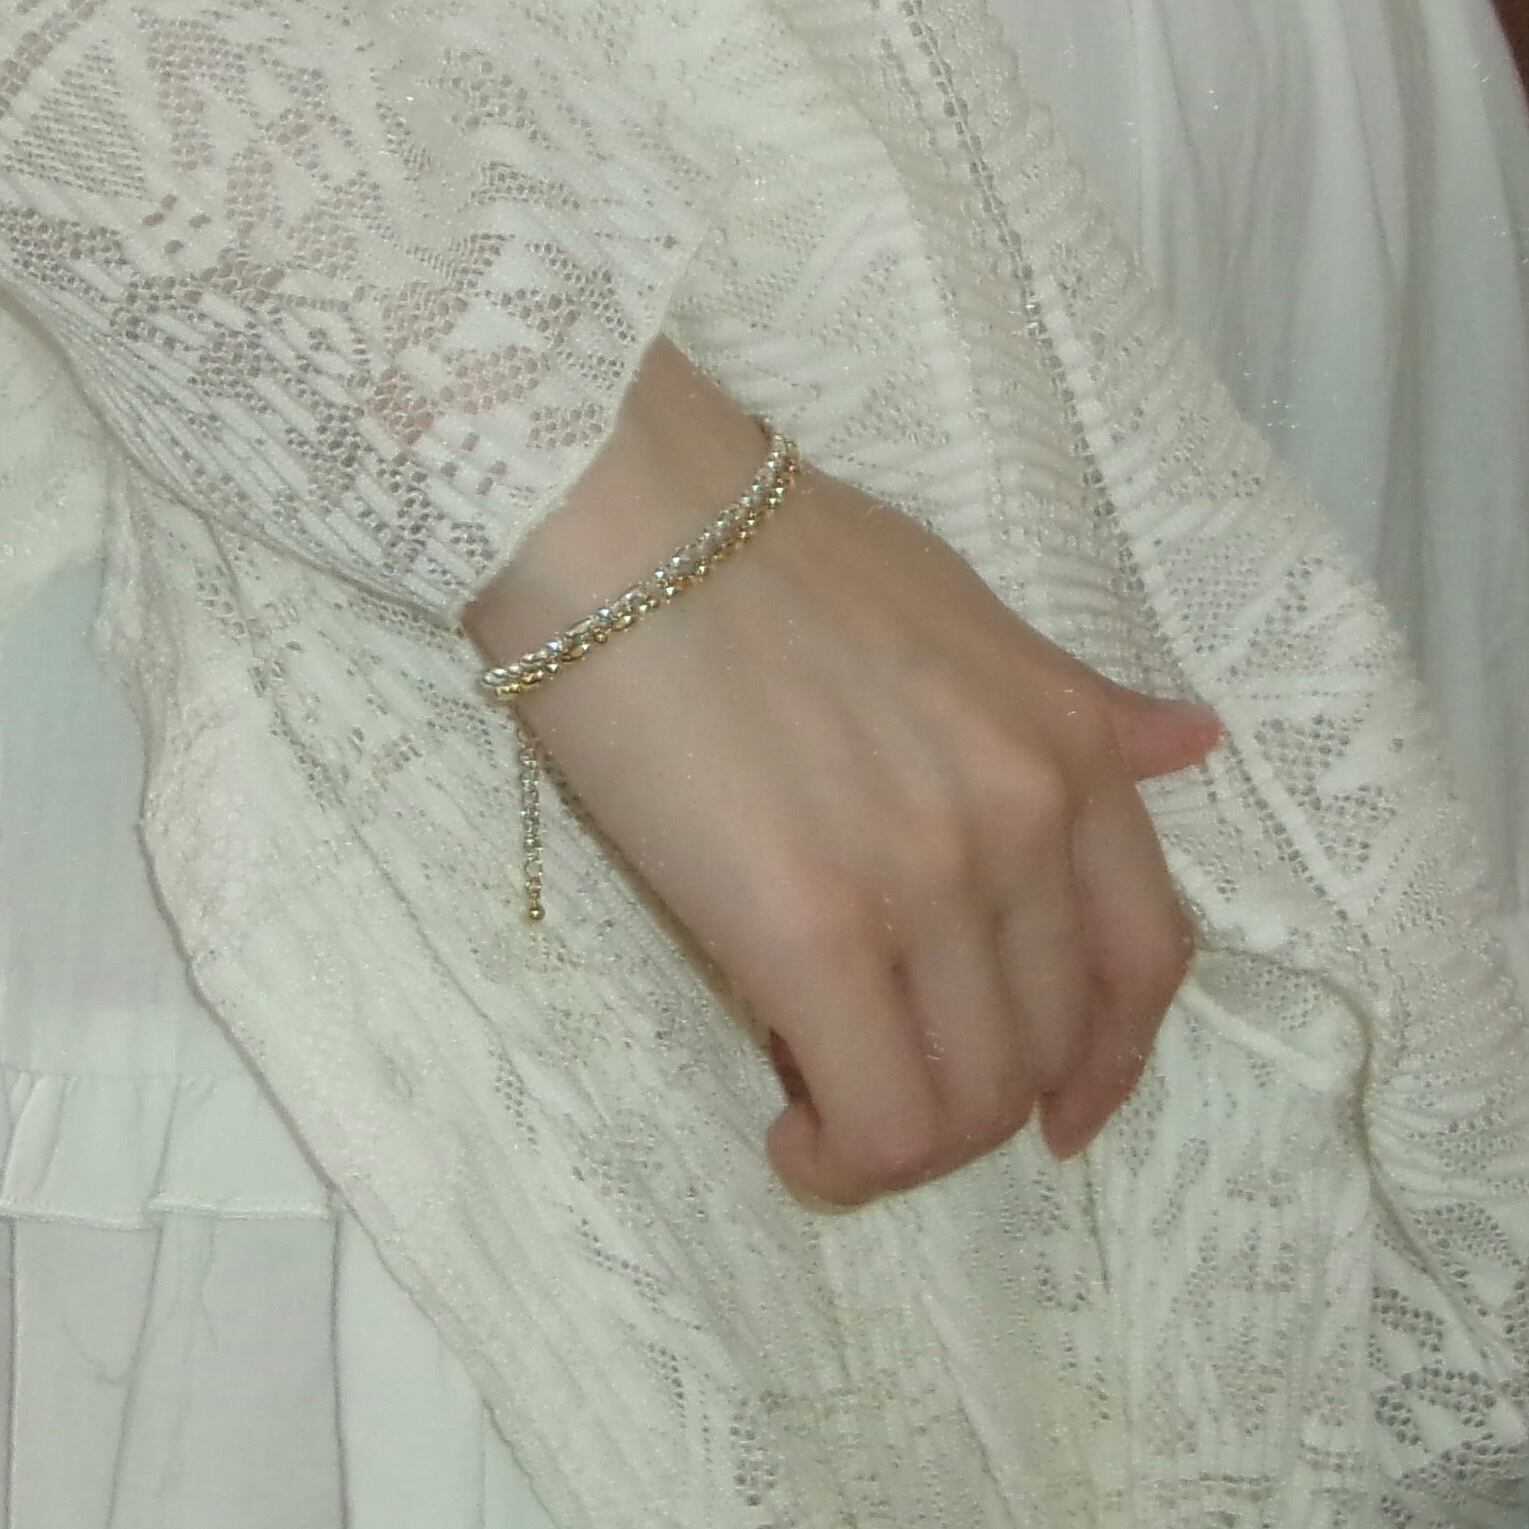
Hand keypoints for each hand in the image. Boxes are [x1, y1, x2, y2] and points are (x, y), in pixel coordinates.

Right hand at [467, 349, 1220, 1206]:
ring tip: (824, 1115)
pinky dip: (846, 1160)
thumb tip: (1190, 741)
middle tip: (880, 1086)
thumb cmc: (769, 552)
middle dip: (978, 1103)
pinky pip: (878, 1119)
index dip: (1112, 1058)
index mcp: (1064, 747)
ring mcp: (930, 878)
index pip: (1146, 953)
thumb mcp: (964, 609)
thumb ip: (1074, 702)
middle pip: (1051, 1048)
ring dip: (907, 1143)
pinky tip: (792, 1137)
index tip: (1060, 1111)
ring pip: (971, 1101)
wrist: (624, 516)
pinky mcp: (813, 929)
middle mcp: (1025, 821)